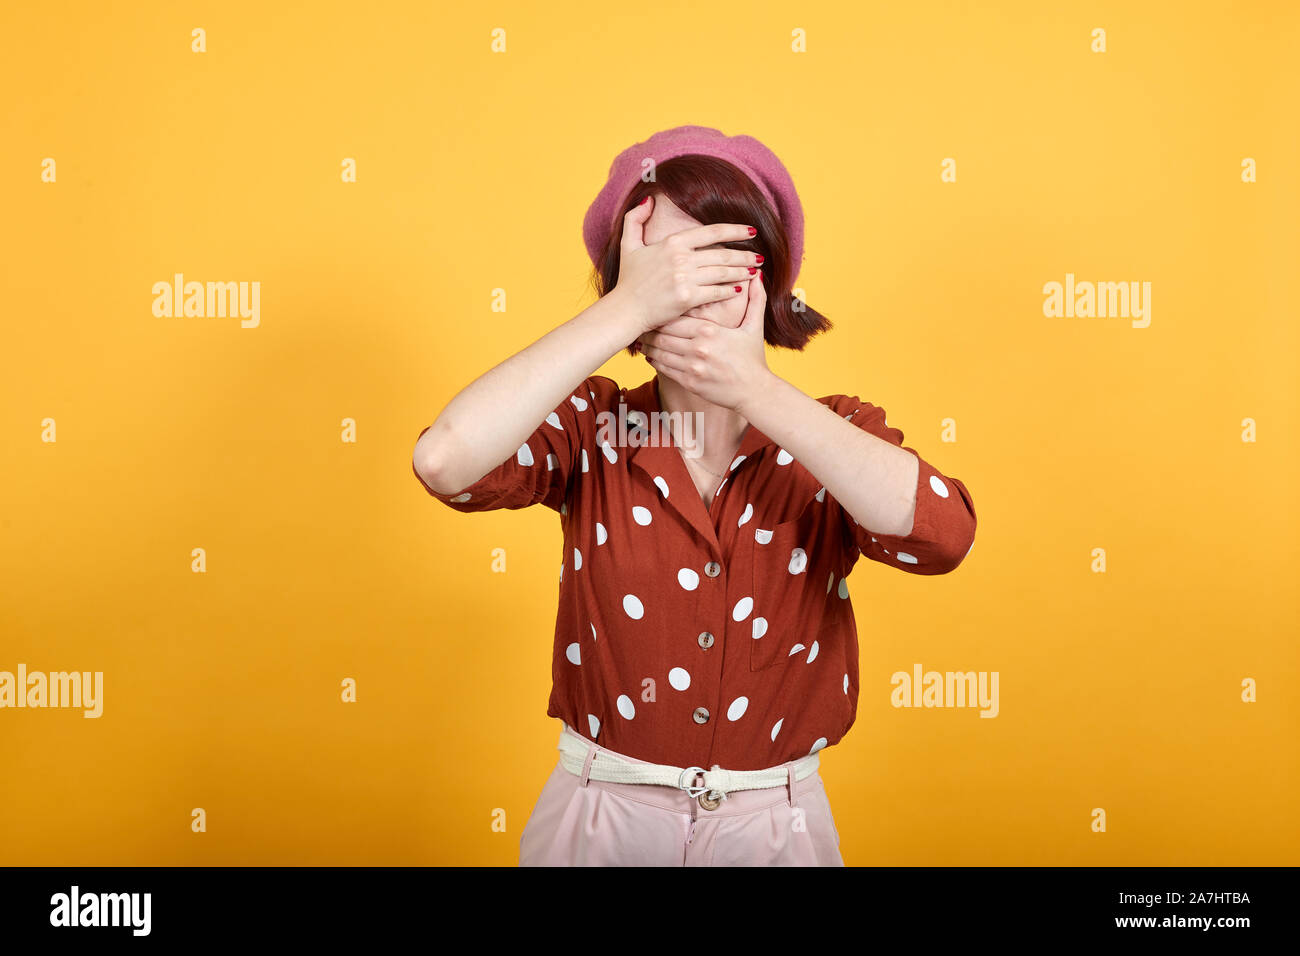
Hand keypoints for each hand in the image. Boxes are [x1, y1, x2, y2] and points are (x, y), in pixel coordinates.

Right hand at [610, 195, 762, 333]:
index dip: (735, 230)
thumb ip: (635, 219)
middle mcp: (681, 258)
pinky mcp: (688, 298)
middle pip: (722, 254)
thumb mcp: (627, 244)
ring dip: (742, 271)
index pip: (711, 232)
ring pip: (723, 273)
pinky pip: (716, 292)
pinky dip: (730, 290)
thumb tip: (649, 199)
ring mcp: (685, 278)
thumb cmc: (628, 280)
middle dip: (745, 254)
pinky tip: (740, 289)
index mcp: (672, 243)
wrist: (625, 310)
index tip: (751, 231)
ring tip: (755, 270)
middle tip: (760, 256)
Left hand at [637, 270, 771, 410]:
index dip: (661, 314)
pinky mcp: (689, 383)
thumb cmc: (753, 358)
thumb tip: (758, 274)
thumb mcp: (755, 326)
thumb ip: (755, 299)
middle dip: (649, 330)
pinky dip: (654, 361)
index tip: (653, 309)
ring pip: (660, 352)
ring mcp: (692, 367)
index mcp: (710, 331)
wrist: (754, 391)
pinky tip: (650, 356)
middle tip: (641, 324)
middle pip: (663, 335)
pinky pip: (665, 369)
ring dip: (648, 346)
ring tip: (641, 340)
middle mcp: (698, 348)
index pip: (676, 318)